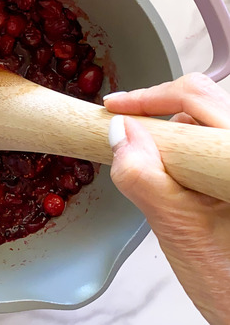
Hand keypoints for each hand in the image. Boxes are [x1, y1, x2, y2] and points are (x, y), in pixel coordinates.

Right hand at [105, 73, 229, 324]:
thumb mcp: (177, 228)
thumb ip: (144, 177)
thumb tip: (119, 134)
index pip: (195, 96)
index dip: (147, 98)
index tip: (113, 110)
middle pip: (203, 100)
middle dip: (156, 110)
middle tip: (120, 125)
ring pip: (208, 120)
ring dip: (171, 132)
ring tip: (146, 157)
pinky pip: (211, 144)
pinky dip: (184, 150)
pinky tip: (169, 173)